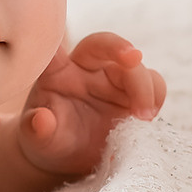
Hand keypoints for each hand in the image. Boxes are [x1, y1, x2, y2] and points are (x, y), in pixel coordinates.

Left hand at [9, 32, 165, 176]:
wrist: (69, 156)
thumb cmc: (48, 139)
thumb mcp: (37, 138)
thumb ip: (35, 128)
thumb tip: (40, 119)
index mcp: (57, 72)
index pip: (56, 48)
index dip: (59, 35)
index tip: (66, 35)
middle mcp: (87, 68)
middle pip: (106, 46)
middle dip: (122, 49)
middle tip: (134, 59)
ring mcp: (113, 80)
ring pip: (136, 67)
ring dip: (144, 86)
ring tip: (143, 116)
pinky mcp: (135, 95)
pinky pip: (153, 85)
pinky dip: (155, 98)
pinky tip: (147, 118)